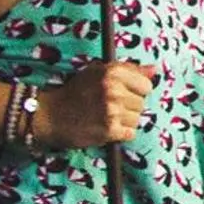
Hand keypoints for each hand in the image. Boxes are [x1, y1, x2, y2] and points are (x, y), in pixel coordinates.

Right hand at [37, 62, 157, 147]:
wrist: (50, 115)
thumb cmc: (76, 92)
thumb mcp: (98, 72)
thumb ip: (129, 69)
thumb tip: (154, 70)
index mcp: (113, 72)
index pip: (146, 85)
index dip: (136, 91)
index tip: (122, 93)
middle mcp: (113, 89)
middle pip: (141, 103)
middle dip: (128, 107)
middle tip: (108, 107)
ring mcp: (112, 110)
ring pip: (137, 119)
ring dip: (124, 121)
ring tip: (105, 117)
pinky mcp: (109, 130)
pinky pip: (130, 133)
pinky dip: (120, 134)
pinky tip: (106, 128)